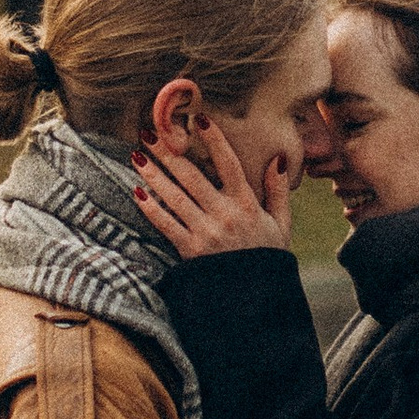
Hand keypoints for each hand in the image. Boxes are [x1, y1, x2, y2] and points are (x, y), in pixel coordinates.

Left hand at [130, 118, 291, 257]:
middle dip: (169, 152)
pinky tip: (137, 192)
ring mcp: (206, 233)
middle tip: (150, 132)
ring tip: (137, 156)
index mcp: (247, 205)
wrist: (256, 300)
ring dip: (154, 175)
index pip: (230, 165)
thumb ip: (278, 191)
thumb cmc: (267, 258)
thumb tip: (277, 159)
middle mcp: (225, 216)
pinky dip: (150, 208)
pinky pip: (166, 225)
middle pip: (192, 177)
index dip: (215, 141)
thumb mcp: (281, 224)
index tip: (199, 119)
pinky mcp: (190, 251)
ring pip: (175, 197)